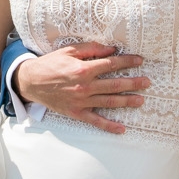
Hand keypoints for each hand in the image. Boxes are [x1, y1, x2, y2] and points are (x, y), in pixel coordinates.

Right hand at [12, 41, 150, 134]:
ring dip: (127, 101)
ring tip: (141, 100)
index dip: (127, 62)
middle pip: (115, 84)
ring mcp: (81, 101)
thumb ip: (91, 50)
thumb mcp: (69, 51)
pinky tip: (122, 129)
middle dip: (133, 83)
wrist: (31, 82)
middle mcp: (85, 86)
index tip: (139, 61)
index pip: (111, 64)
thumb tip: (111, 50)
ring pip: (109, 102)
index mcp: (83, 69)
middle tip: (147, 82)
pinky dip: (109, 126)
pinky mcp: (76, 113)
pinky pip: (95, 121)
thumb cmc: (50, 64)